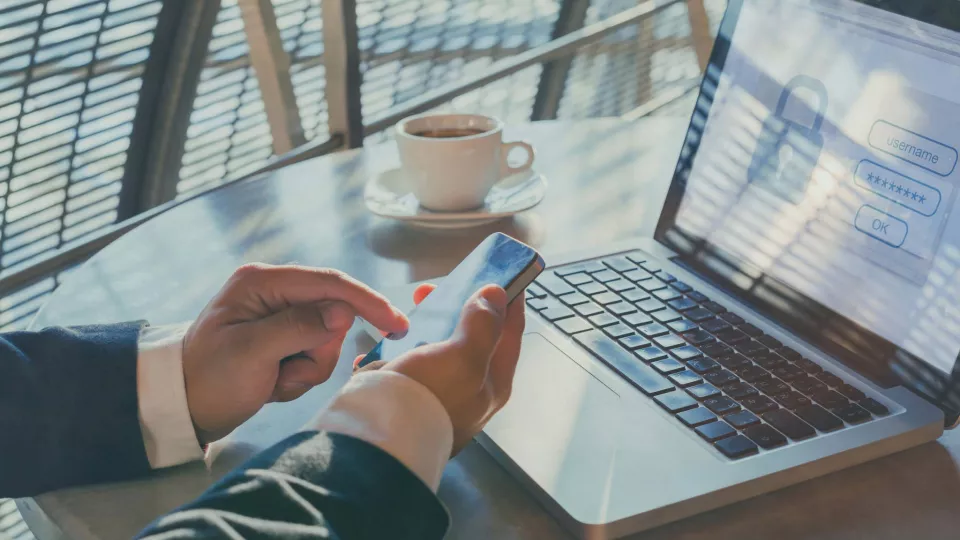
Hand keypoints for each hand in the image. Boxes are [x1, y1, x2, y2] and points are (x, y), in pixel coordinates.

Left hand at [182, 264, 408, 443]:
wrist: (181, 409)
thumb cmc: (208, 379)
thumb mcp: (250, 353)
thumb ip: (298, 328)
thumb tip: (342, 313)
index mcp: (262, 282)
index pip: (329, 284)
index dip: (366, 302)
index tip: (397, 324)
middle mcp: (274, 292)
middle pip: (332, 315)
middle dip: (317, 351)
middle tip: (286, 374)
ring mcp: (279, 316)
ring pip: (326, 340)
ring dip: (307, 368)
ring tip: (274, 381)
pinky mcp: (282, 338)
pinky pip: (314, 354)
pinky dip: (299, 375)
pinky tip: (273, 383)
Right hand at [355, 283, 524, 454]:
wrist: (377, 438)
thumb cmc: (427, 396)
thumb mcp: (463, 357)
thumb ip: (483, 325)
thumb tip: (497, 296)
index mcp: (492, 383)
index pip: (509, 333)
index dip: (508, 301)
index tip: (502, 274)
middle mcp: (468, 392)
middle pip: (470, 339)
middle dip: (455, 308)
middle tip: (435, 289)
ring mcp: (435, 395)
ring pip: (434, 350)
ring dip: (422, 327)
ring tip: (406, 312)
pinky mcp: (404, 398)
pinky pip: (401, 367)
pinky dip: (392, 351)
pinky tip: (382, 342)